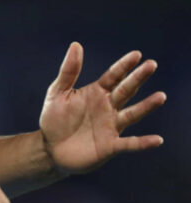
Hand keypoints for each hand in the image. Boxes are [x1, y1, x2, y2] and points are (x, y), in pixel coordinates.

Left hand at [40, 42, 165, 174]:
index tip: (136, 55)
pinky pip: (129, 144)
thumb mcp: (57, 94)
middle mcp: (108, 107)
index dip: (123, 66)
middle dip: (138, 78)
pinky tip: (157, 140)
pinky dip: (142, 143)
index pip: (113, 76)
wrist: (50, 149)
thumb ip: (68, 72)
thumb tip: (76, 45)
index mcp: (97, 92)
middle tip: (151, 65)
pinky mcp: (110, 146)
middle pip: (126, 90)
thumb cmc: (54, 120)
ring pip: (132, 114)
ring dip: (146, 106)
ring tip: (160, 97)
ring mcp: (111, 126)